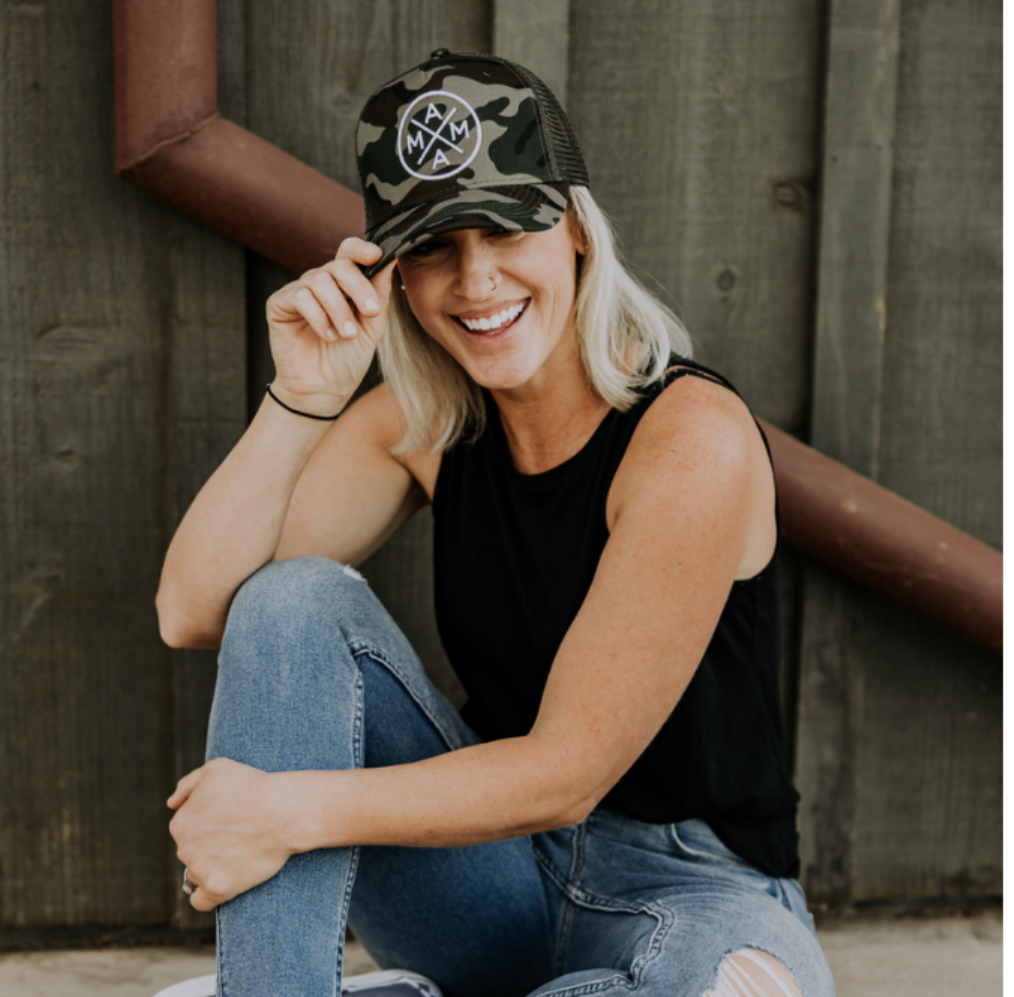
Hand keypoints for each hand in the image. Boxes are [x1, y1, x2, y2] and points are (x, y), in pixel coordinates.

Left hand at [168, 758, 298, 911]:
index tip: (231, 823)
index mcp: (180, 822)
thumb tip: (171, 804)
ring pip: (197, 876)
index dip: (209, 827)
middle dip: (210, 848)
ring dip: (213, 869)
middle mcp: (183, 848)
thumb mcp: (215, 768)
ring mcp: (199, 870)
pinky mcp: (217, 888)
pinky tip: (227, 883)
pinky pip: (202, 901)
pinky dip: (210, 895)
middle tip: (239, 838)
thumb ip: (187, 785)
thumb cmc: (253, 785)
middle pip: (191, 854)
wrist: (282, 810)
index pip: (186, 832)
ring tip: (240, 856)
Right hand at [265, 239, 396, 415]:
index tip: (377, 255)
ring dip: (338, 309)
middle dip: (358, 287)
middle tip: (370, 312)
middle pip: (339, 265)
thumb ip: (379, 293)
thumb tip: (390, 260)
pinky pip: (300, 297)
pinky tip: (328, 337)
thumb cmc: (348, 359)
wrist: (324, 390)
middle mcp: (321, 282)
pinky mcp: (279, 304)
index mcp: (344, 284)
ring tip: (347, 335)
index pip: (350, 252)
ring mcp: (299, 291)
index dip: (362, 249)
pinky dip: (319, 318)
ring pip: (319, 281)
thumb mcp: (372, 326)